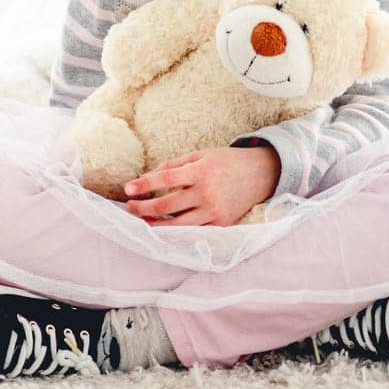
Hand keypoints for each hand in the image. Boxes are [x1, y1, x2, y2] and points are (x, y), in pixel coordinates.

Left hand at [122, 146, 280, 226]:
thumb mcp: (200, 155)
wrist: (260, 174)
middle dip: (143, 207)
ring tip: (142, 220)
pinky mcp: (220, 224)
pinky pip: (192, 232)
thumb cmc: (226, 161)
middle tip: (129, 207)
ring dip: (154, 224)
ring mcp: (213, 211)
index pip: (164, 179)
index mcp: (200, 172)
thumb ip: (174, 166)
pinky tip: (162, 229)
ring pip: (176, 225)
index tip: (127, 189)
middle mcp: (206, 193)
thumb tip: (148, 176)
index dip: (144, 185)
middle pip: (166, 205)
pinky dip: (175, 232)